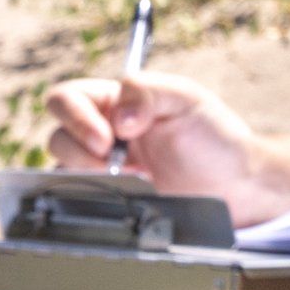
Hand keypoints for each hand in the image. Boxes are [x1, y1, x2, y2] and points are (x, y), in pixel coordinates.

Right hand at [43, 72, 289, 224]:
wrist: (233, 185)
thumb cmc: (213, 135)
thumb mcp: (187, 98)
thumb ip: (148, 91)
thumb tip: (117, 118)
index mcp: (116, 101)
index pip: (67, 98)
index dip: (76, 116)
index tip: (109, 138)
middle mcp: (102, 132)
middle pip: (57, 134)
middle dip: (78, 150)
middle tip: (114, 163)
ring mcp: (100, 167)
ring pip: (59, 168)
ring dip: (85, 174)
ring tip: (128, 178)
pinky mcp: (104, 198)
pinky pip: (72, 198)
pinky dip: (86, 197)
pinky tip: (119, 194)